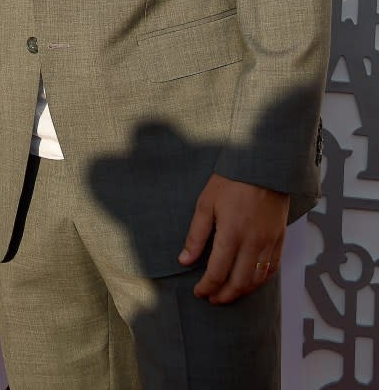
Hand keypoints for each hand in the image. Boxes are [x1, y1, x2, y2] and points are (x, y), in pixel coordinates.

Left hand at [178, 174, 289, 303]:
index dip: (206, 287)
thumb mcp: (205, 203)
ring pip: (257, 280)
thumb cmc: (230, 182)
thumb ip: (196, 235)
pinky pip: (272, 269)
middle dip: (223, 295)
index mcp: (231, 233)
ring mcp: (269, 242)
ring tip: (228, 293)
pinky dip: (259, 281)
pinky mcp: (280, 239)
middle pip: (239, 283)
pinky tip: (249, 281)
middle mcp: (252, 242)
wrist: (262, 166)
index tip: (198, 292)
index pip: (217, 272)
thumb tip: (184, 260)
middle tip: (211, 298)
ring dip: (241, 292)